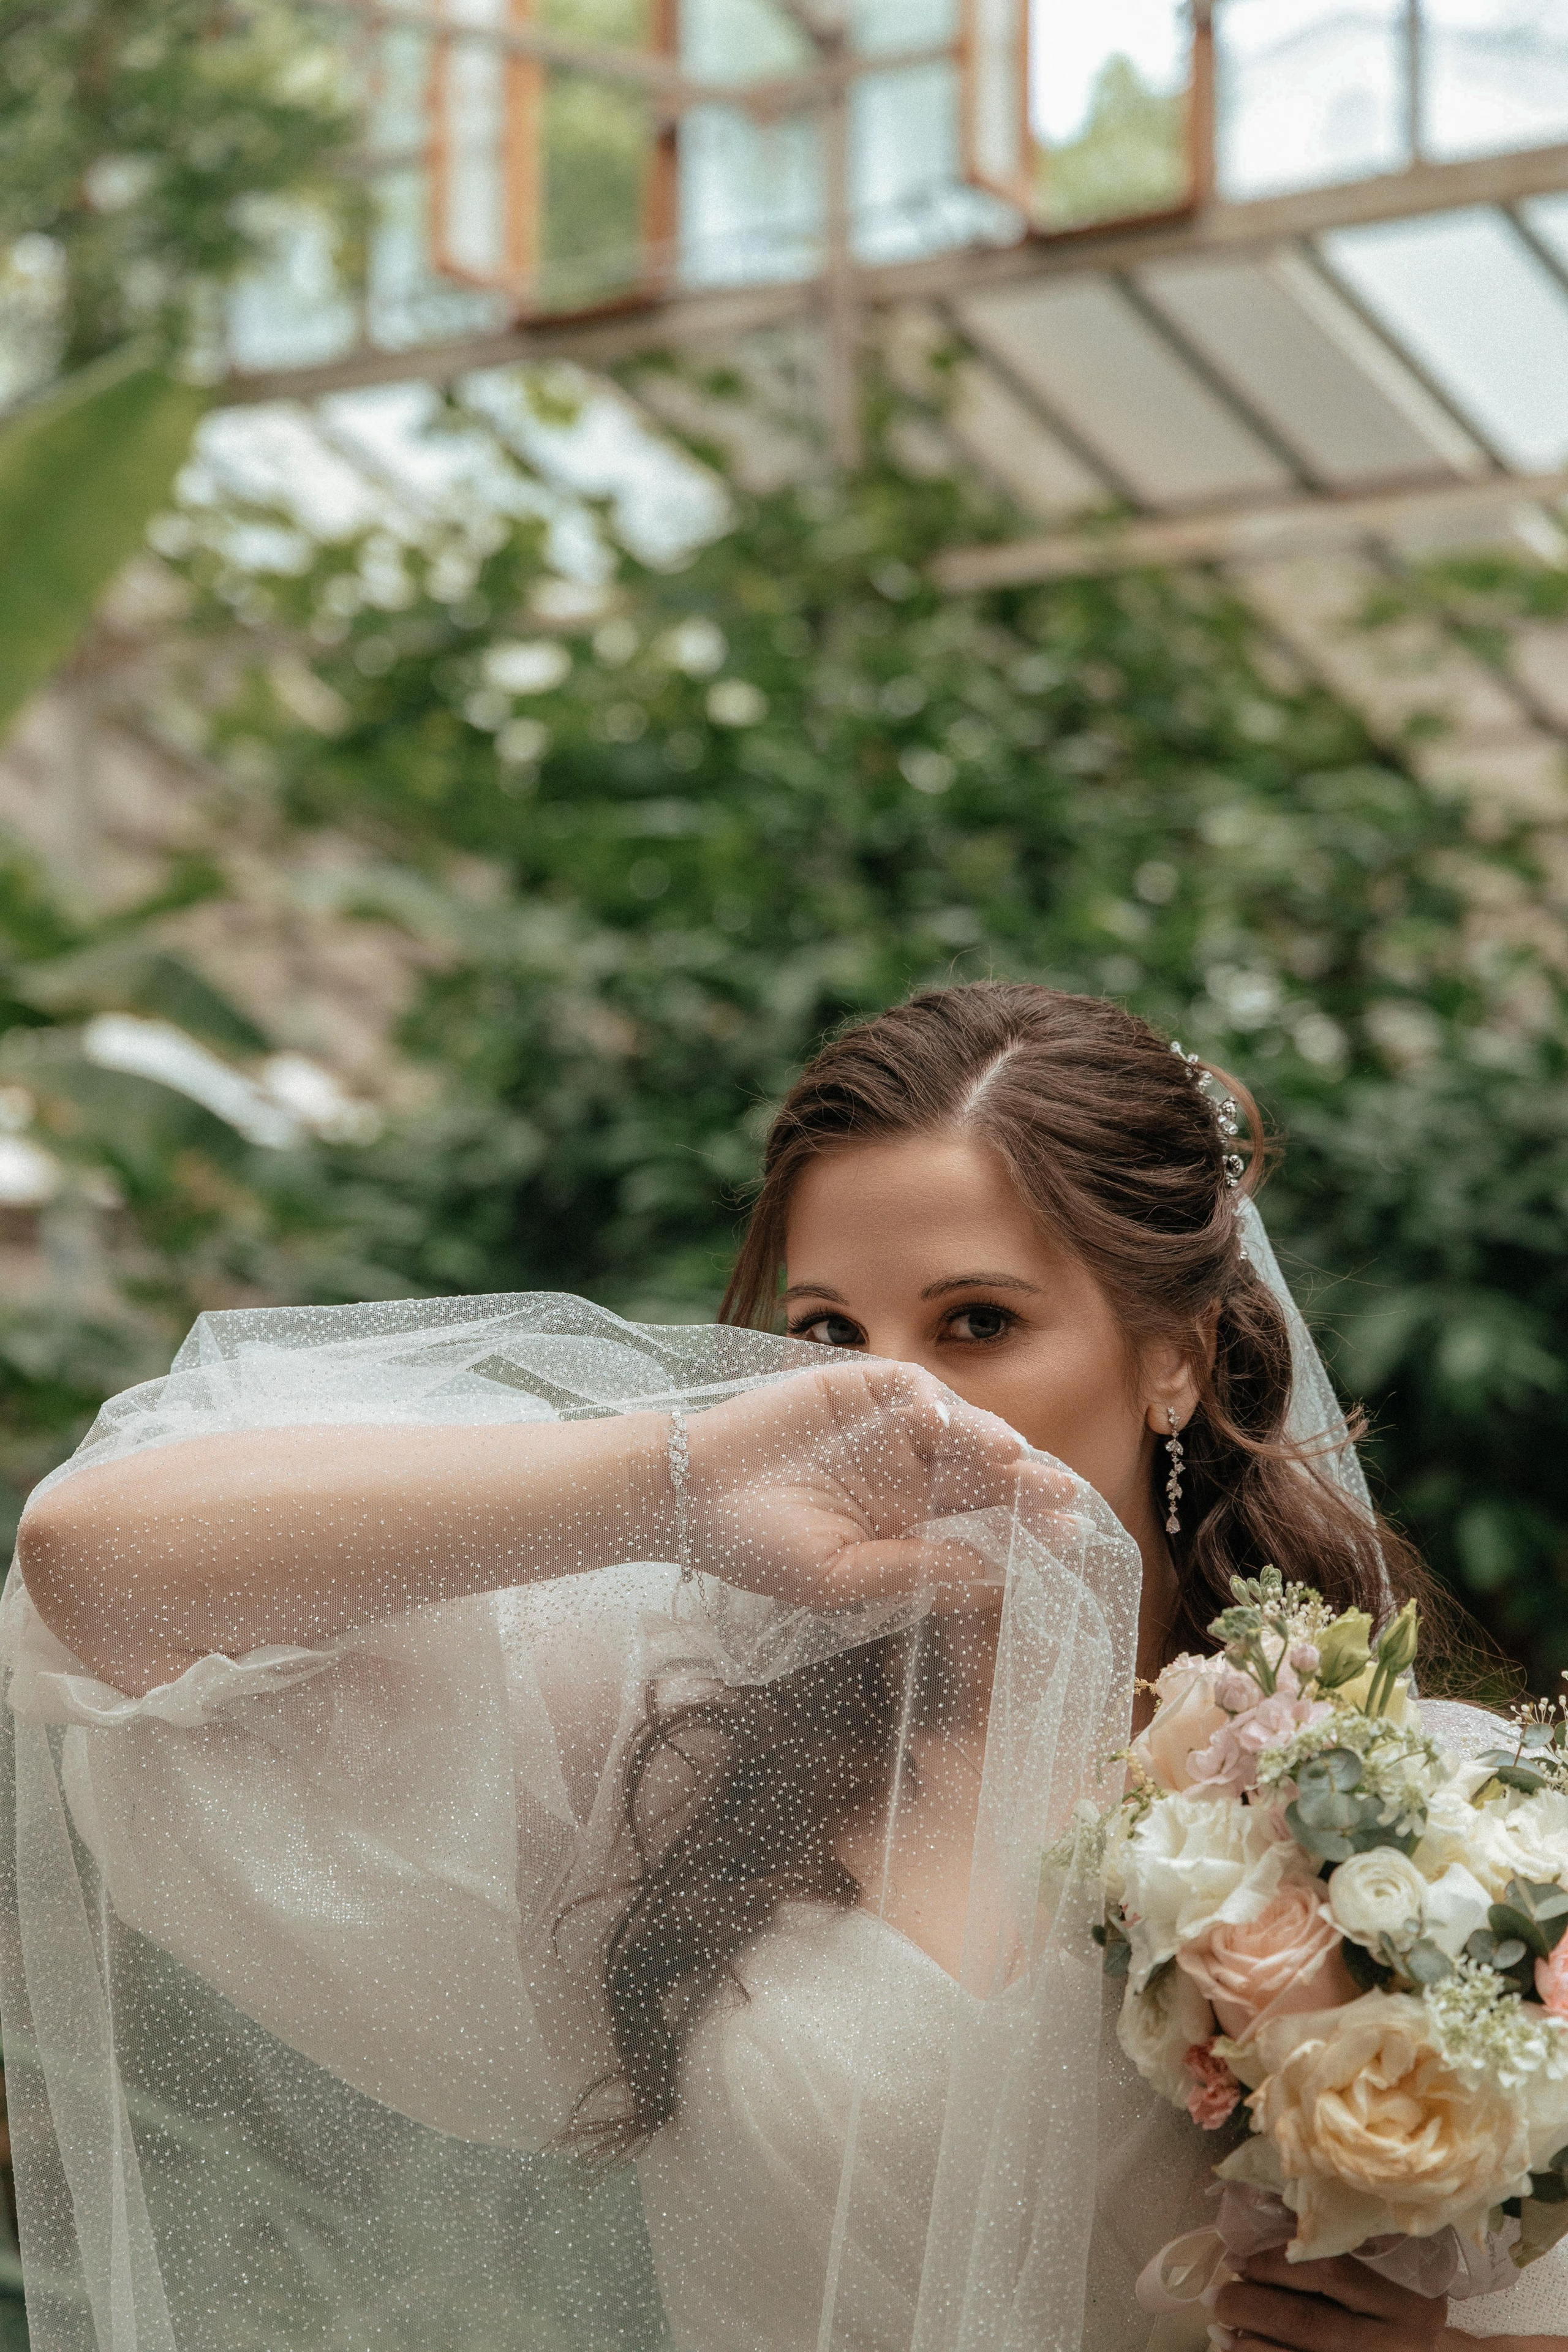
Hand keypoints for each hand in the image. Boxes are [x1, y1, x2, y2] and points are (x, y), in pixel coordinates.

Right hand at [684, 1357, 1069, 1610]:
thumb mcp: (836, 1578)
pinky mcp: (856, 1387)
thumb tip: (990, 1574)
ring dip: (990, 1441)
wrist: (684, 1493)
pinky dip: (929, 1400)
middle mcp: (907, 1472)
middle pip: (984, 1474)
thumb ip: (912, 1573)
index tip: (1073, 1539)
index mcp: (908, 1523)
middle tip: (1067, 1497)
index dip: (1028, 1528)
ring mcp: (884, 1427)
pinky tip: (937, 1422)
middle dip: (1028, 1485)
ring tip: (1018, 1459)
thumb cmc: (755, 1548)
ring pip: (958, 1429)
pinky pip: (908, 1388)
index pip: (984, 1522)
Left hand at [1213, 2246, 1447, 2351]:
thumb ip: (1346, 2249)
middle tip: (1217, 2294)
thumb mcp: (1394, 2273)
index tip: (1238, 2257)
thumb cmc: (1402, 2306)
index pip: (1330, 2271)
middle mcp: (1398, 2342)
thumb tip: (1264, 2222)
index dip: (1274, 2263)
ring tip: (1220, 2329)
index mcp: (1407, 2298)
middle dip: (1253, 2307)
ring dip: (1251, 2346)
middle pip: (1309, 2323)